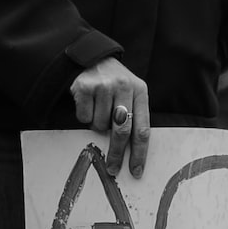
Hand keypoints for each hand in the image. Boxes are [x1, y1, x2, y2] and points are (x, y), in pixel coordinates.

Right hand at [71, 55, 149, 177]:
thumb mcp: (131, 94)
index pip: (143, 129)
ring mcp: (104, 86)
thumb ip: (133, 117)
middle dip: (117, 154)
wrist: (92, 57)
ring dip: (97, 126)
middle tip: (113, 169)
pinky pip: (84, 117)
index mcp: (140, 91)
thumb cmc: (114, 83)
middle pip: (122, 132)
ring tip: (99, 109)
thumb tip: (130, 154)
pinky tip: (88, 103)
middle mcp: (124, 87)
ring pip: (100, 126)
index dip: (140, 153)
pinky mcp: (85, 87)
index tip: (136, 171)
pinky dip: (85, 116)